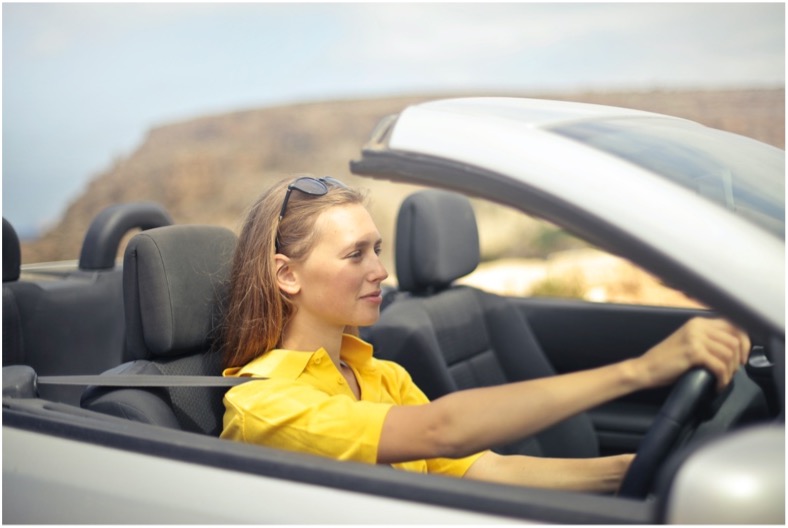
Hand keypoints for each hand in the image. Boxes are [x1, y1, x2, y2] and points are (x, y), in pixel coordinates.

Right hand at [635, 317, 750, 389]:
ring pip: (729, 354)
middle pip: (734, 340)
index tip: (743, 358)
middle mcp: (697, 326)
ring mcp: (695, 338)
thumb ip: (708, 340)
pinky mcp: (693, 352)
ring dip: (730, 371)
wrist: (645, 368)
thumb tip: (735, 349)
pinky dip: (722, 379)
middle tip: (732, 372)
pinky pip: (719, 366)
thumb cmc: (666, 361)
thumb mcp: (689, 343)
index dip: (744, 342)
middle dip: (738, 360)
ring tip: (722, 380)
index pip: (733, 325)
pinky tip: (717, 385)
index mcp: (698, 322)